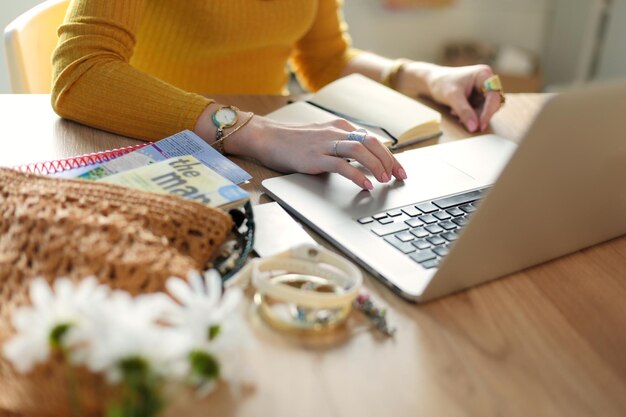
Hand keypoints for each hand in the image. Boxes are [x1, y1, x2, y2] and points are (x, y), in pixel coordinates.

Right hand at [225, 116, 406, 189]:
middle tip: (398, 177)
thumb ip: (342, 146)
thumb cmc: (293, 142)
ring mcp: (325, 143)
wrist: (267, 137)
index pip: (372, 139)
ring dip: (376, 165)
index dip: (389, 155)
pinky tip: (365, 184)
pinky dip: (356, 175)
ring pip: (359, 150)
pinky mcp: (314, 157)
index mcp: (340, 127)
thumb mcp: (323, 139)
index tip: (399, 169)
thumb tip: (364, 161)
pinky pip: (340, 165)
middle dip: (388, 160)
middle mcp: (335, 132)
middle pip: (371, 142)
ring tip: (384, 180)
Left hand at [401, 63, 502, 132]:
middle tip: (468, 124)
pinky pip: (478, 111)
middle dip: (479, 115)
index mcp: (483, 74)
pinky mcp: (477, 97)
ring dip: (473, 116)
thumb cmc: (441, 83)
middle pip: (492, 103)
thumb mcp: (452, 97)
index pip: (493, 96)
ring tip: (455, 113)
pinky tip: (456, 113)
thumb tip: (474, 127)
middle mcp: (486, 81)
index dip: (489, 111)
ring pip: (485, 109)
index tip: (481, 125)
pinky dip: (469, 115)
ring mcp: (482, 89)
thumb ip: (464, 112)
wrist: (430, 82)